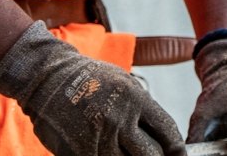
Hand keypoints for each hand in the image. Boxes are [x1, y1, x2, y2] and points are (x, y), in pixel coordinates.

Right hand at [0, 21, 183, 155]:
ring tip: (130, 154)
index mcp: (136, 99)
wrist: (47, 79)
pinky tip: (110, 153)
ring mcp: (98, 138)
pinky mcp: (78, 152)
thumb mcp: (125, 83)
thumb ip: (144, 108)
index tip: (178, 154)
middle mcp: (119, 120)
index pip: (167, 131)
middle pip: (151, 155)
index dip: (177, 148)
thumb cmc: (90, 80)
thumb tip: (162, 134)